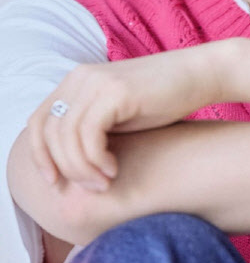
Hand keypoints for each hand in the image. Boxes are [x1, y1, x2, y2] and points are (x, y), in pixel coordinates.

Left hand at [26, 42, 226, 192]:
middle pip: (47, 133)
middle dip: (64, 169)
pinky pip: (88, 135)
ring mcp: (97, 82)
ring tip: (105, 182)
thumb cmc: (163, 100)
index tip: (56, 183)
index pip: (37, 122)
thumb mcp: (118, 115)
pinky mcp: (116, 91)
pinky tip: (114, 169)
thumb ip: (89, 129)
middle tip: (91, 188)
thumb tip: (63, 168)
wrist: (200, 75)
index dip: (39, 156)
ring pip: (66, 138)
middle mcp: (80, 77)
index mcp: (76, 81)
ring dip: (82, 169)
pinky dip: (96, 160)